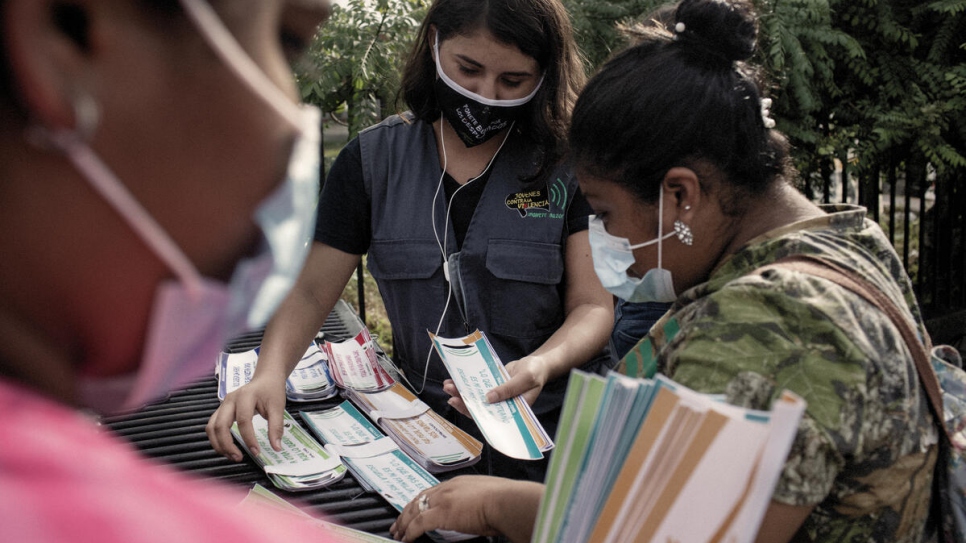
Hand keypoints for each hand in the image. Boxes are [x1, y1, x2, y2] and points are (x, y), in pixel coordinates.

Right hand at [205, 374, 286, 461]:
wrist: (266, 379)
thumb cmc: (271, 391)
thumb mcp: (278, 407)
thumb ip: (276, 427)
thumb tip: (276, 447)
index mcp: (245, 396)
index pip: (243, 421)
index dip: (249, 439)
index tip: (257, 452)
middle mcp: (229, 400)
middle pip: (220, 425)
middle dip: (226, 445)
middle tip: (238, 458)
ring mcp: (223, 405)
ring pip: (212, 427)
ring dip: (218, 444)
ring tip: (232, 456)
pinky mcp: (221, 410)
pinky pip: (213, 427)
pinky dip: (216, 439)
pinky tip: (227, 448)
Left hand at [390, 476, 541, 542]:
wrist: (506, 501)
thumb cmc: (505, 502)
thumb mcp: (488, 498)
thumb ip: (476, 504)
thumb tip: (477, 514)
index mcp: (459, 483)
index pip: (432, 492)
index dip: (420, 502)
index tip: (414, 511)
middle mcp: (448, 488)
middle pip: (419, 499)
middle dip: (406, 512)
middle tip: (398, 524)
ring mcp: (443, 499)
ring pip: (414, 510)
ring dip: (404, 523)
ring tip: (398, 533)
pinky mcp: (441, 513)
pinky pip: (418, 523)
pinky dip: (410, 531)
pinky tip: (406, 539)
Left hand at [442, 356, 549, 416]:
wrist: (536, 363)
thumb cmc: (536, 372)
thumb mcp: (526, 379)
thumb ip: (509, 389)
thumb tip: (489, 398)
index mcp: (512, 411)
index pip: (491, 419)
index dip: (477, 415)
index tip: (464, 409)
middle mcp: (502, 407)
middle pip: (480, 409)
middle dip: (463, 403)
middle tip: (451, 396)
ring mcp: (496, 396)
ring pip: (476, 398)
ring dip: (461, 393)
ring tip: (448, 386)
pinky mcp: (492, 387)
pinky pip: (477, 387)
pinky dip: (467, 384)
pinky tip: (455, 380)